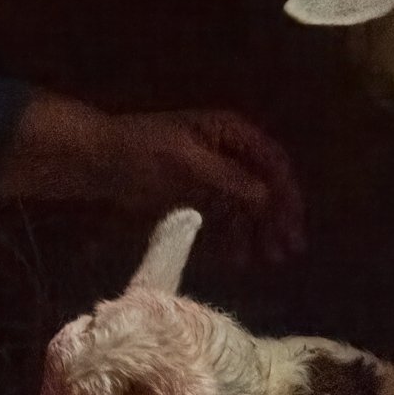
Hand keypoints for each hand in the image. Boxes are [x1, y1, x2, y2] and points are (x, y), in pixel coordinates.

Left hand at [99, 109, 306, 263]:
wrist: (100, 160)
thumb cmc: (142, 151)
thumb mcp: (187, 162)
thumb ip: (229, 179)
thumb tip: (268, 198)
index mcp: (231, 133)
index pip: (272, 162)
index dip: (286, 194)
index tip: (293, 226)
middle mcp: (229, 151)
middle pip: (265, 186)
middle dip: (277, 219)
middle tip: (286, 253)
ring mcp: (215, 174)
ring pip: (247, 205)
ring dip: (258, 232)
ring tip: (265, 261)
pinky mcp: (198, 195)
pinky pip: (224, 217)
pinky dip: (232, 236)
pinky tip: (237, 259)